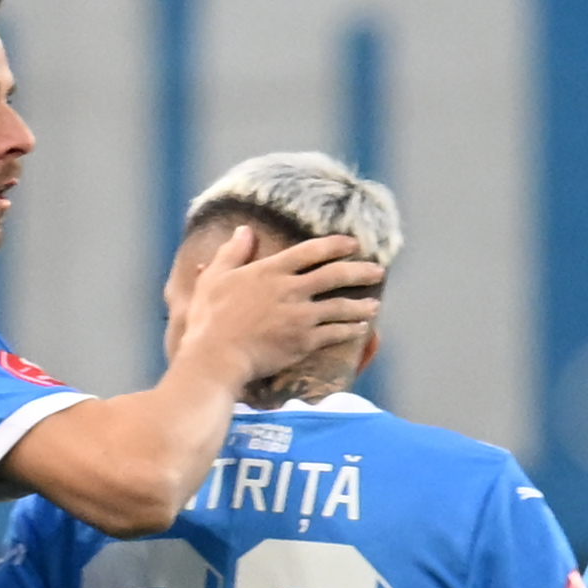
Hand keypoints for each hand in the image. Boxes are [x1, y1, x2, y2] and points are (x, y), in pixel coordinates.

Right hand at [173, 225, 383, 393]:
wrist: (217, 357)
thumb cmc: (209, 319)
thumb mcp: (214, 278)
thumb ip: (232, 253)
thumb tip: (243, 230)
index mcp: (271, 270)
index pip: (311, 251)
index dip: (335, 244)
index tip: (352, 243)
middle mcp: (291, 289)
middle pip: (335, 274)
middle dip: (360, 271)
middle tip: (377, 270)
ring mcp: (300, 316)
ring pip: (340, 306)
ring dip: (360, 304)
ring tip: (375, 304)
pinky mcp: (304, 341)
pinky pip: (335, 333)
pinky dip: (351, 330)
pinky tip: (361, 329)